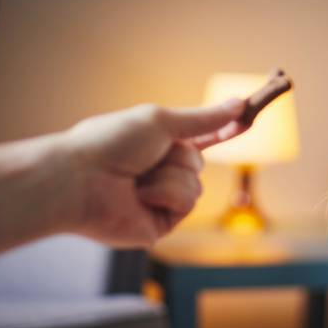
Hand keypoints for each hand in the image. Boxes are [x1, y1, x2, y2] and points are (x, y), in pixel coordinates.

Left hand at [62, 100, 245, 246]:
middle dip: (181, 155)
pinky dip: (166, 194)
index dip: (221, 130)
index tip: (246, 119)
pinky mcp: (159, 224)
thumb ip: (202, 119)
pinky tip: (140, 196)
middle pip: (198, 162)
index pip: (197, 138)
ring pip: (196, 185)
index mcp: (155, 144)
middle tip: (150, 154)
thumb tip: (239, 103)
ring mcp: (159, 199)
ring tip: (138, 178)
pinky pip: (186, 204)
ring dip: (171, 175)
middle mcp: (158, 172)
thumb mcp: (161, 121)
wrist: (81, 180)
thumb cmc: (110, 144)